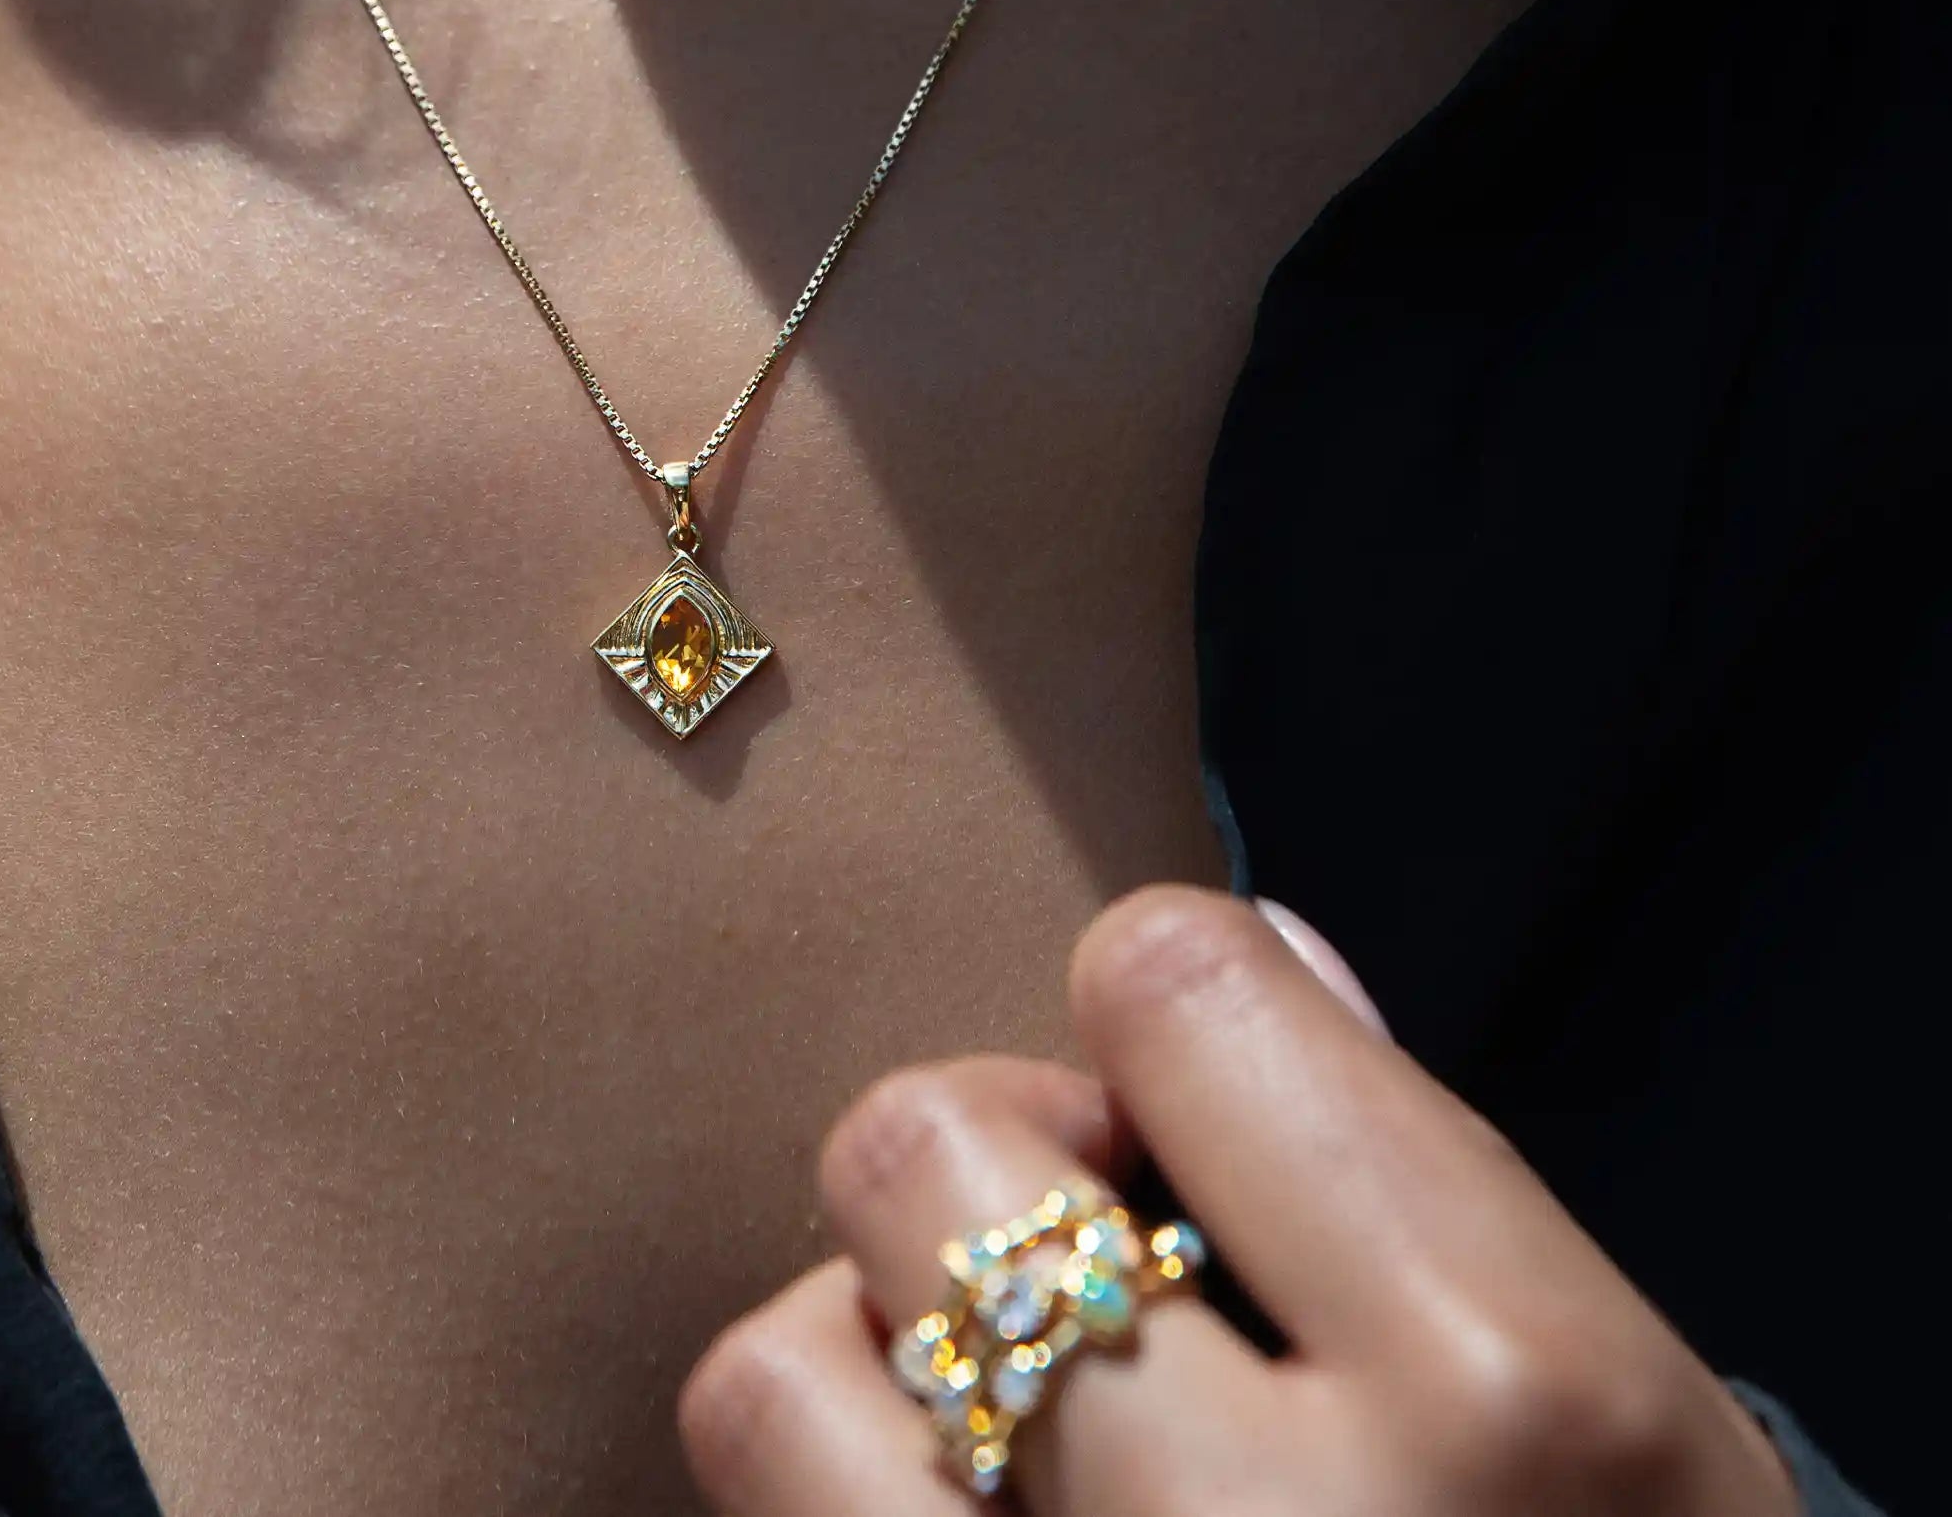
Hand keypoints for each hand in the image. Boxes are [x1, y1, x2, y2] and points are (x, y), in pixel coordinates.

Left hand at [679, 887, 1796, 1514]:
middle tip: (1088, 1271)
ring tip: (1001, 1449)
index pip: (1171, 981)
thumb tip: (1256, 956)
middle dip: (988, 1174)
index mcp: (1512, 1409)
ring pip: (772, 1380)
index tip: (1204, 1121)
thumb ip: (1439, 1195)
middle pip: (912, 1146)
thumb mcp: (1641, 1457)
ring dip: (869, 1381)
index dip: (1171, 1023)